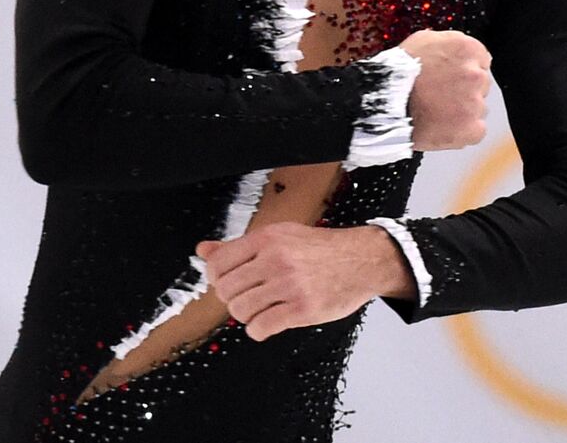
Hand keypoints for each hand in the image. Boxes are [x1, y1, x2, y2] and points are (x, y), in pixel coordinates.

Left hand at [196, 222, 411, 341]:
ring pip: (241, 311)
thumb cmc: (321, 250)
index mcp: (268, 238)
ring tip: (263, 309)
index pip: (218, 263)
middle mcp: (277, 259)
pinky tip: (270, 322)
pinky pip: (261, 328)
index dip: (218, 278)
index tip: (230, 283)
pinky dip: (259, 330)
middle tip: (250, 297)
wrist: (363, 260)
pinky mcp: (303, 308)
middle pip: (226, 290)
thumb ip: (240, 246)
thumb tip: (202, 250)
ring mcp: (290, 284)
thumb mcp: (281, 236)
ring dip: (247, 316)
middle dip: (233, 299)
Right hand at [398, 29, 490, 150]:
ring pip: (477, 107)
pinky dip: (462, 131)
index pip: (481, 60)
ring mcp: (475, 103)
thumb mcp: (423, 40)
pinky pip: (476, 130)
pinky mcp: (471, 129)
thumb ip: (448, 42)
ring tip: (436, 112)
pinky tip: (443, 126)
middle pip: (480, 84)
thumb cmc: (398, 73)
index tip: (451, 77)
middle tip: (440, 96)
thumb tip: (459, 47)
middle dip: (464, 90)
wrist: (383, 105)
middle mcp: (476, 74)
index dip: (463, 70)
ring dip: (463, 110)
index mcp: (467, 49)